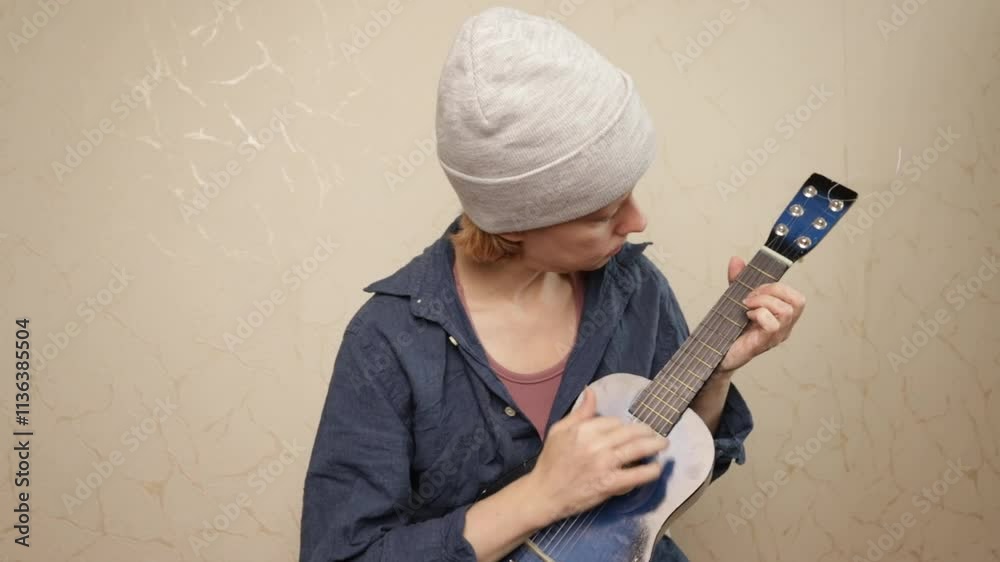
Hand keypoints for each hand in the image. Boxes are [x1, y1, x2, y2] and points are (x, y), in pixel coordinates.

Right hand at [523, 387, 669, 526]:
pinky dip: (649, 471)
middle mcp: (595, 444)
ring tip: (663, 444)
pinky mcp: (609, 484)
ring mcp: (604, 464)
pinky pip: (636, 475)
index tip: (627, 431)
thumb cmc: (551, 462)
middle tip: (655, 434)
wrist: (544, 493)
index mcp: (583, 429)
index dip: (623, 426)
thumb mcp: (559, 431)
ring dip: (654, 446)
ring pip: (636, 449)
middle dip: (646, 432)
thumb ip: (579, 413)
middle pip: (630, 433)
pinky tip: (656, 468)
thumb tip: (591, 392)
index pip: (613, 422)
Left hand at [717, 256, 805, 372]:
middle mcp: (784, 327)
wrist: (716, 353)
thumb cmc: (731, 329)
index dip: (777, 286)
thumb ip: (738, 281)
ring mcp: (776, 336)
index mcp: (781, 316)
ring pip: (786, 311)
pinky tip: (747, 317)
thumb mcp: (735, 299)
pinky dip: (759, 314)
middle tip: (751, 297)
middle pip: (798, 301)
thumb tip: (736, 260)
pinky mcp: (764, 343)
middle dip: (773, 290)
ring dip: (764, 302)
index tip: (755, 289)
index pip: (797, 297)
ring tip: (747, 306)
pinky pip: (772, 324)